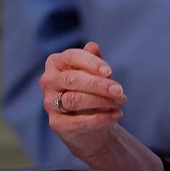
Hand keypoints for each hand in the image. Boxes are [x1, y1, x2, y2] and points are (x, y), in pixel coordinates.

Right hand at [40, 41, 127, 165]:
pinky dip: (100, 118)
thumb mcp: (96, 72)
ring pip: (74, 99)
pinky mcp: (56, 124)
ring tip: (121, 102)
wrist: (93, 123)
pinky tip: (116, 115)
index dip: (91, 63)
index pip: (71, 57)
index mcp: (56, 62)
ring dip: (101, 101)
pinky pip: (78, 121)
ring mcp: (49, 103)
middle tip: (119, 90)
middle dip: (98, 85)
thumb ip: (94, 59)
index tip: (109, 71)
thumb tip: (92, 47)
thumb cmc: (94, 90)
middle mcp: (48, 81)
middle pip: (72, 79)